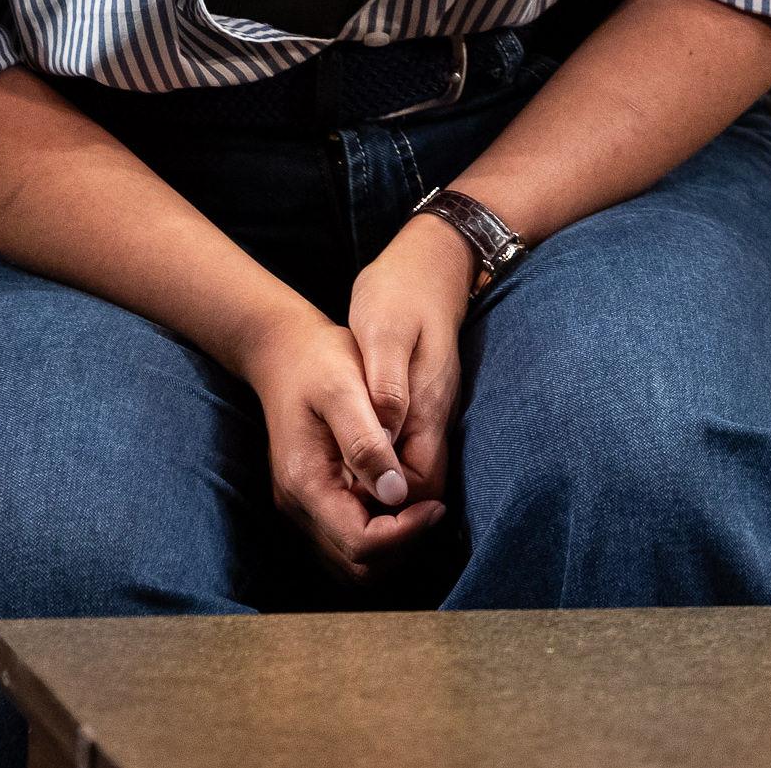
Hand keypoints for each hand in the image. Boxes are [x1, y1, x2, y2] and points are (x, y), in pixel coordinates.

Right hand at [227, 297, 444, 578]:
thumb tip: (396, 493)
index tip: (438, 504)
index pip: (360, 544)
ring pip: (353, 562)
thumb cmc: (319, 361)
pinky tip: (399, 498)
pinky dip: (379, 534)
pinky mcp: (311, 502)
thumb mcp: (344, 388)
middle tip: (435, 508)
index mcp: (305, 483)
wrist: (283, 351)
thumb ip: (366, 442)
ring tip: (421, 504)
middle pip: (358, 565)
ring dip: (393, 544)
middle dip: (402, 545)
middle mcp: (298, 507)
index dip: (405, 533)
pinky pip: (347, 541)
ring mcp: (302, 508)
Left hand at [345, 214, 474, 515]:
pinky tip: (346, 460)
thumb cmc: (400, 292)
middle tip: (335, 507)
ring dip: (378, 492)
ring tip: (334, 490)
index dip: (389, 508)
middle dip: (383, 510)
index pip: (420, 487)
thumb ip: (386, 392)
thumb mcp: (384, 334)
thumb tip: (387, 452)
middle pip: (420, 492)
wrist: (429, 260)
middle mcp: (436, 418)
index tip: (348, 507)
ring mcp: (431, 411)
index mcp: (430, 407)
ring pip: (412, 477)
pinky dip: (378, 469)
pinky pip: (405, 454)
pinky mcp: (420, 404)